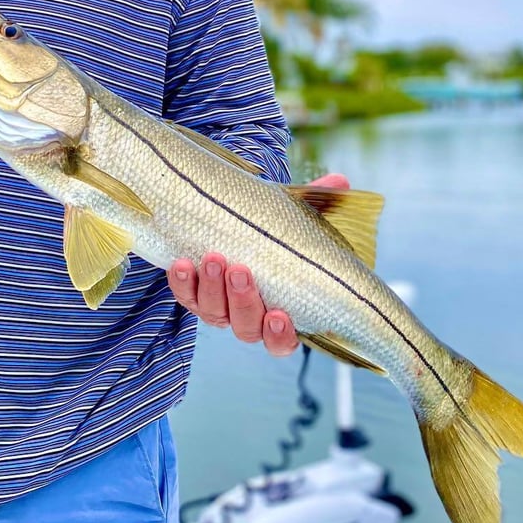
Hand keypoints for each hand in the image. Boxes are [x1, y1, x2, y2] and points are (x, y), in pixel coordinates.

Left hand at [167, 172, 349, 356]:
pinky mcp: (192, 293)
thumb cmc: (273, 234)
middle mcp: (248, 318)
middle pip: (245, 327)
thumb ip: (317, 208)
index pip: (281, 341)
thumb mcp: (295, 220)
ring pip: (213, 312)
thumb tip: (340, 180)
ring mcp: (218, 308)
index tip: (280, 315)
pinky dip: (182, 283)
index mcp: (279, 315)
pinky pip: (185, 295)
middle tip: (241, 269)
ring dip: (212, 287)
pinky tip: (182, 263)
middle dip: (242, 300)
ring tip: (213, 257)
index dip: (280, 335)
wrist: (230, 223)